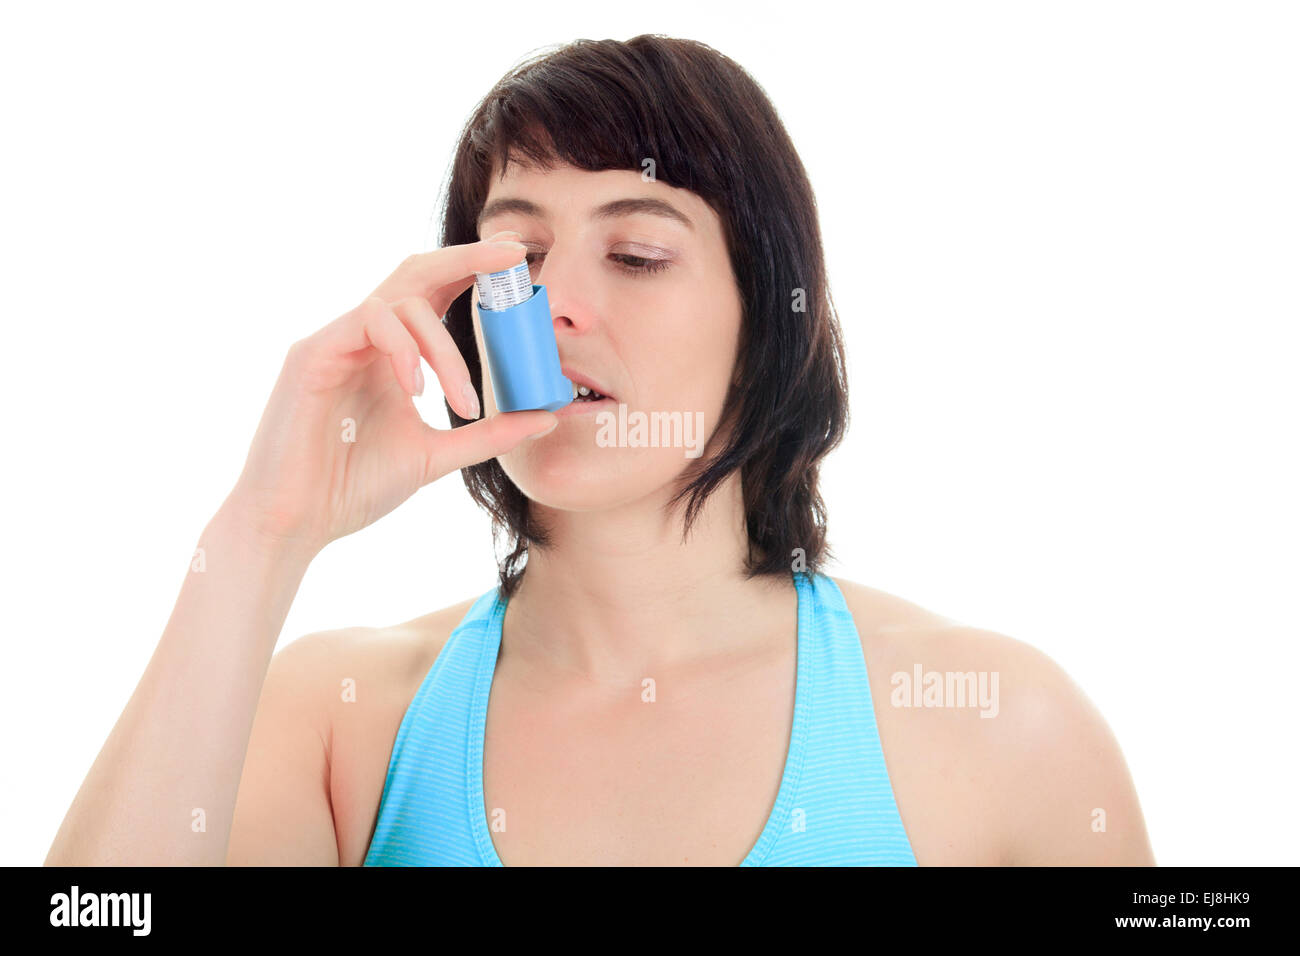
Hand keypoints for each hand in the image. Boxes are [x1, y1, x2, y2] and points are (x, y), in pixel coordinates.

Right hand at [224, 231, 555, 555]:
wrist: (295, 522)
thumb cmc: (352, 486)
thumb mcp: (435, 456)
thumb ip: (487, 434)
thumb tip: (546, 416)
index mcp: (392, 353)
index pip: (436, 294)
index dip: (476, 269)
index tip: (522, 259)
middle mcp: (364, 337)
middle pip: (416, 271)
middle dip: (468, 258)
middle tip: (514, 256)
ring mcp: (336, 340)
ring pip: (400, 302)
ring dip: (444, 349)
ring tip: (463, 403)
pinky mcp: (313, 353)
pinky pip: (367, 321)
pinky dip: (403, 350)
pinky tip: (416, 391)